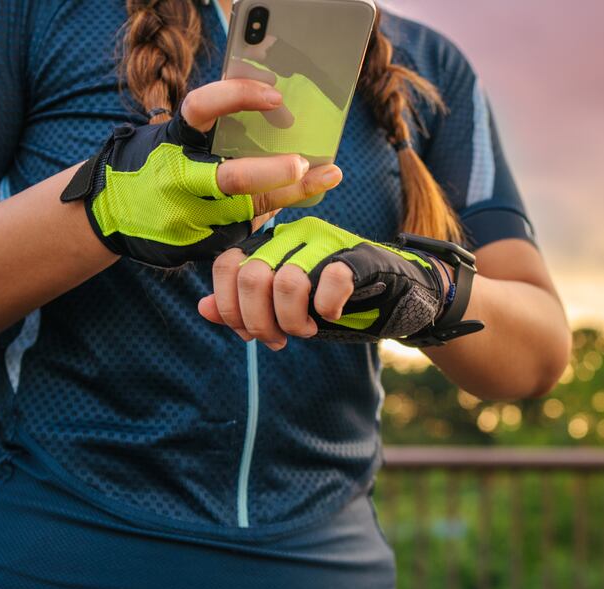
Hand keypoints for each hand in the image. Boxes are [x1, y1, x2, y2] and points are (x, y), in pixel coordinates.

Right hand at [61, 78, 341, 267]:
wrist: (106, 214)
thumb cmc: (151, 167)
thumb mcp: (172, 143)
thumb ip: (214, 136)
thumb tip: (274, 126)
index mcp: (172, 143)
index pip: (201, 110)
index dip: (237, 97)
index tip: (275, 96)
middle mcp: (180, 180)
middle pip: (232, 179)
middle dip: (273, 173)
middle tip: (305, 164)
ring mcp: (189, 218)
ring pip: (247, 213)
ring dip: (287, 196)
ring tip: (321, 179)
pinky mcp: (198, 247)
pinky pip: (241, 235)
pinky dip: (267, 220)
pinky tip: (295, 205)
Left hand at [197, 217, 451, 348]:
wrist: (400, 298)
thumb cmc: (341, 305)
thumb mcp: (286, 312)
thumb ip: (246, 309)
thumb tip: (202, 310)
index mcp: (272, 245)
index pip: (227, 266)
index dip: (231, 307)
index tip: (250, 333)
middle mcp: (294, 235)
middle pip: (252, 276)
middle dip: (260, 321)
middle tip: (280, 339)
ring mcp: (328, 241)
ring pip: (288, 280)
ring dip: (294, 320)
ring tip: (308, 330)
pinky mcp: (360, 256)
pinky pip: (332, 278)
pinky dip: (328, 307)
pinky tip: (333, 315)